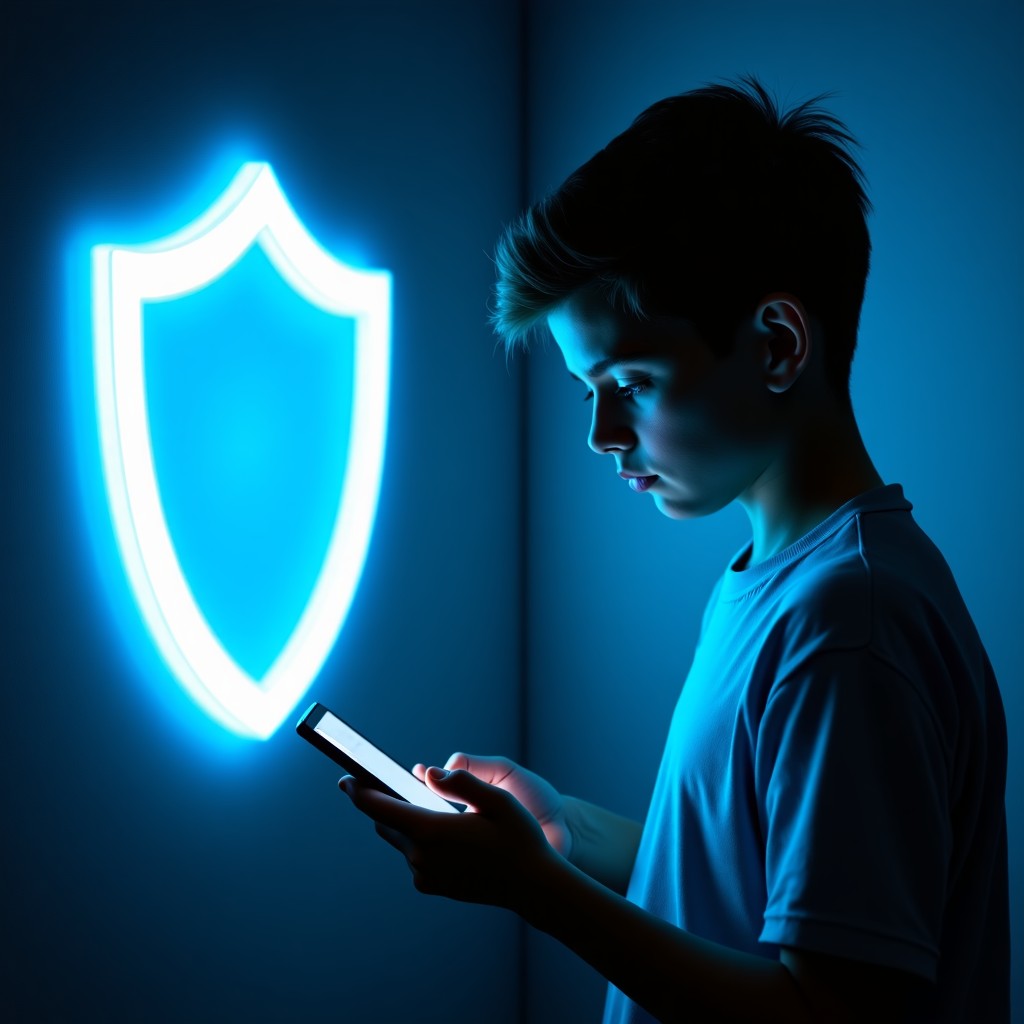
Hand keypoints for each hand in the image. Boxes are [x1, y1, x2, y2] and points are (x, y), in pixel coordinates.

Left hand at [339, 767, 560, 910]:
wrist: (532, 886)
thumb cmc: (519, 838)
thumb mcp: (498, 800)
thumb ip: (462, 782)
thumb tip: (429, 771)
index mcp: (431, 830)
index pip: (379, 808)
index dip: (358, 791)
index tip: (345, 779)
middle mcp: (421, 855)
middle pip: (386, 822)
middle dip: (380, 802)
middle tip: (379, 781)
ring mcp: (425, 874)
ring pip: (400, 839)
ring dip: (403, 820)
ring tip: (417, 802)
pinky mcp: (432, 885)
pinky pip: (413, 856)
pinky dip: (417, 840)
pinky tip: (440, 831)